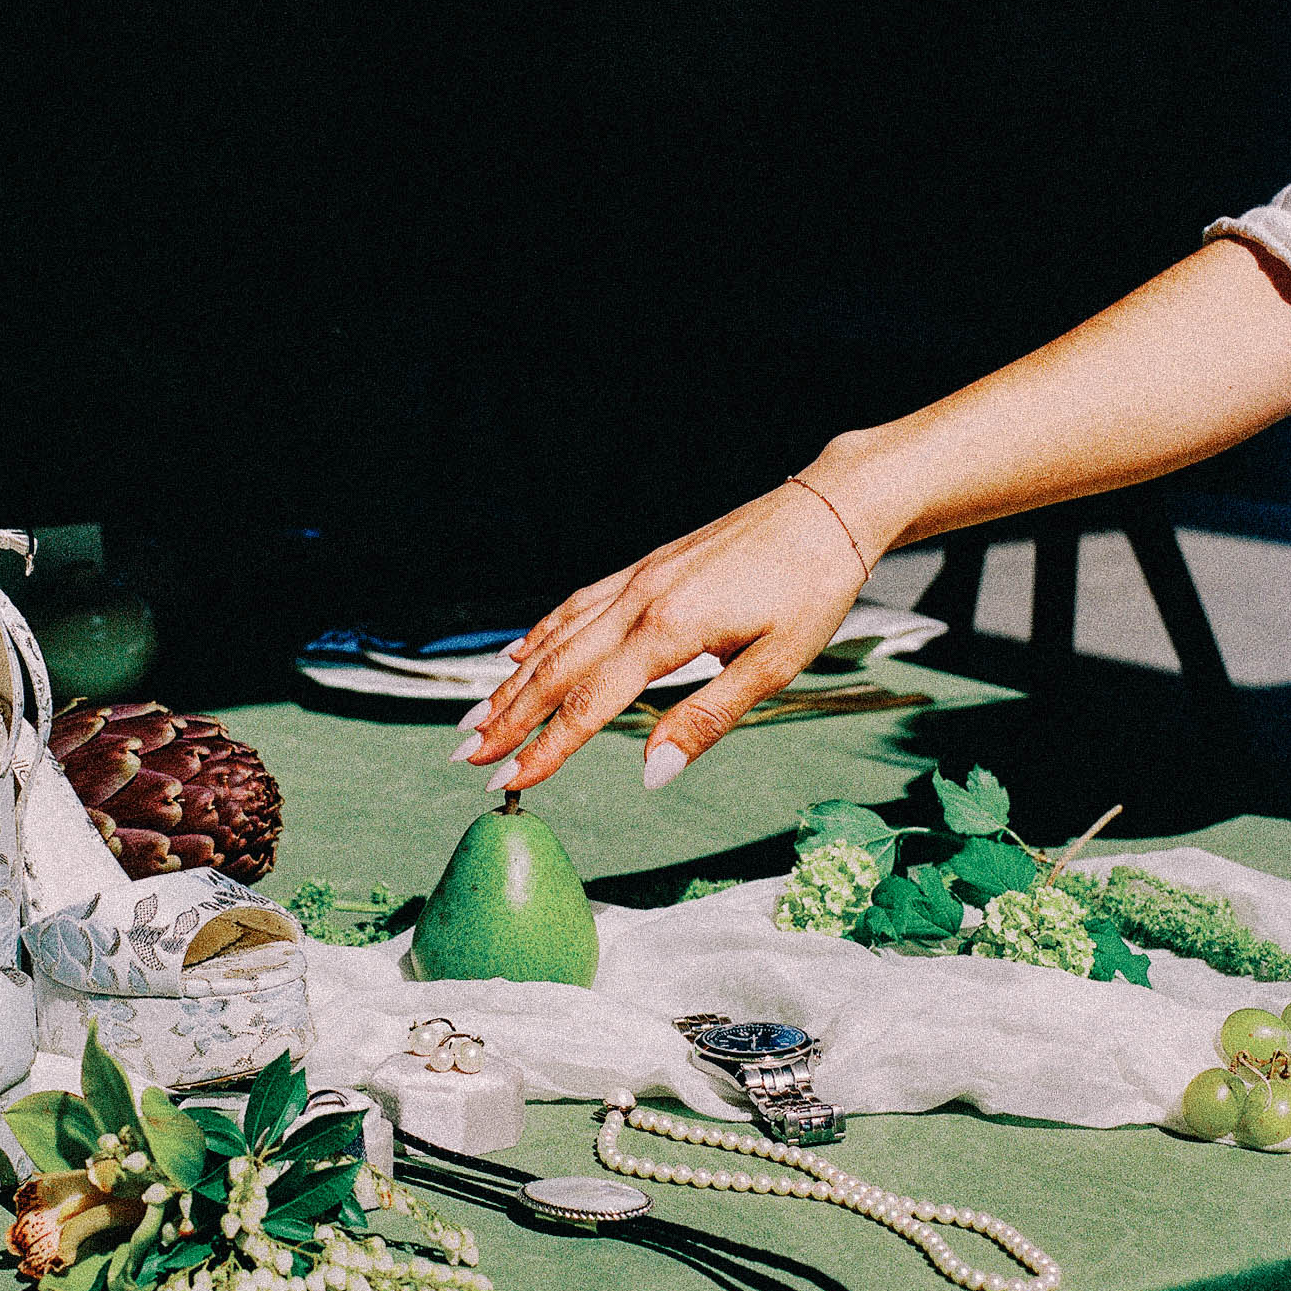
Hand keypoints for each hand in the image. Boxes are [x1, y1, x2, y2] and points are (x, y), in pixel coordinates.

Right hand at [455, 478, 873, 792]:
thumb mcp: (774, 665)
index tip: (506, 782)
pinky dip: (542, 632)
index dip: (545, 748)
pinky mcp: (648, 566)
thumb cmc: (811, 589)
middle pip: (557, 669)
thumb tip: (651, 773)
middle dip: (507, 716)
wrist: (827, 507)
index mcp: (668, 630)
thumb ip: (705, 719)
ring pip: (559, 636)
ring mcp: (639, 578)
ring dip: (513, 680)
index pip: (589, 704)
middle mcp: (639, 600)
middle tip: (463, 756)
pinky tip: (521, 651)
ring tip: (476, 716)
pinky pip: (578, 605)